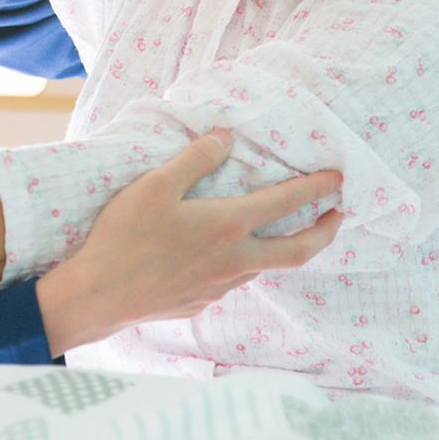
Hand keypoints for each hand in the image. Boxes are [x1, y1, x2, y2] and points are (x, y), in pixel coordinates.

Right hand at [35, 129, 342, 356]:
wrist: (99, 295)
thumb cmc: (124, 236)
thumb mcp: (155, 185)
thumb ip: (195, 159)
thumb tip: (226, 137)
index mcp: (227, 225)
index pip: (286, 203)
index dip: (316, 188)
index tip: (337, 177)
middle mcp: (234, 260)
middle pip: (298, 250)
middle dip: (325, 232)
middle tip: (339, 216)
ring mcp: (220, 286)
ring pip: (264, 267)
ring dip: (281, 248)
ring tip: (281, 231)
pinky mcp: (201, 302)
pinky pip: (232, 280)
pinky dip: (243, 264)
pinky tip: (223, 255)